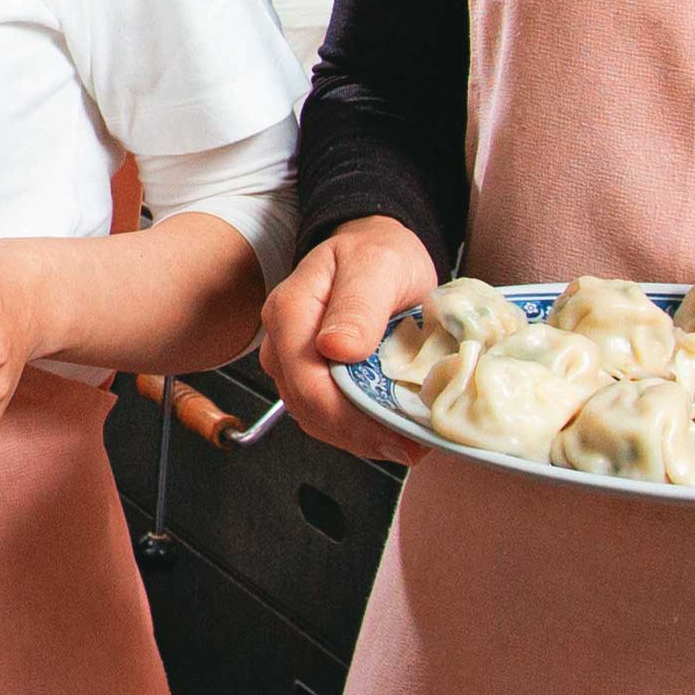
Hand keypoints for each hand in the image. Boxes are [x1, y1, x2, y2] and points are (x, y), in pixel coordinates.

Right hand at [258, 215, 437, 464]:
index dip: (350, 419)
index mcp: (291, 312)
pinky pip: (327, 415)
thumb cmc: (378, 252)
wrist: (375, 247)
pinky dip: (360, 430)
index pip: (307, 383)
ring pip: (316, 419)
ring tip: (407, 441)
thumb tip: (336, 349)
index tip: (396, 435)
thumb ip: (359, 306)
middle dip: (359, 436)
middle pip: (308, 408)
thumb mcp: (379, 266)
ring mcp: (293, 363)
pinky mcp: (311, 377)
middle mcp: (282, 342)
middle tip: (411, 447)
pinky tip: (390, 428)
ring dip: (360, 438)